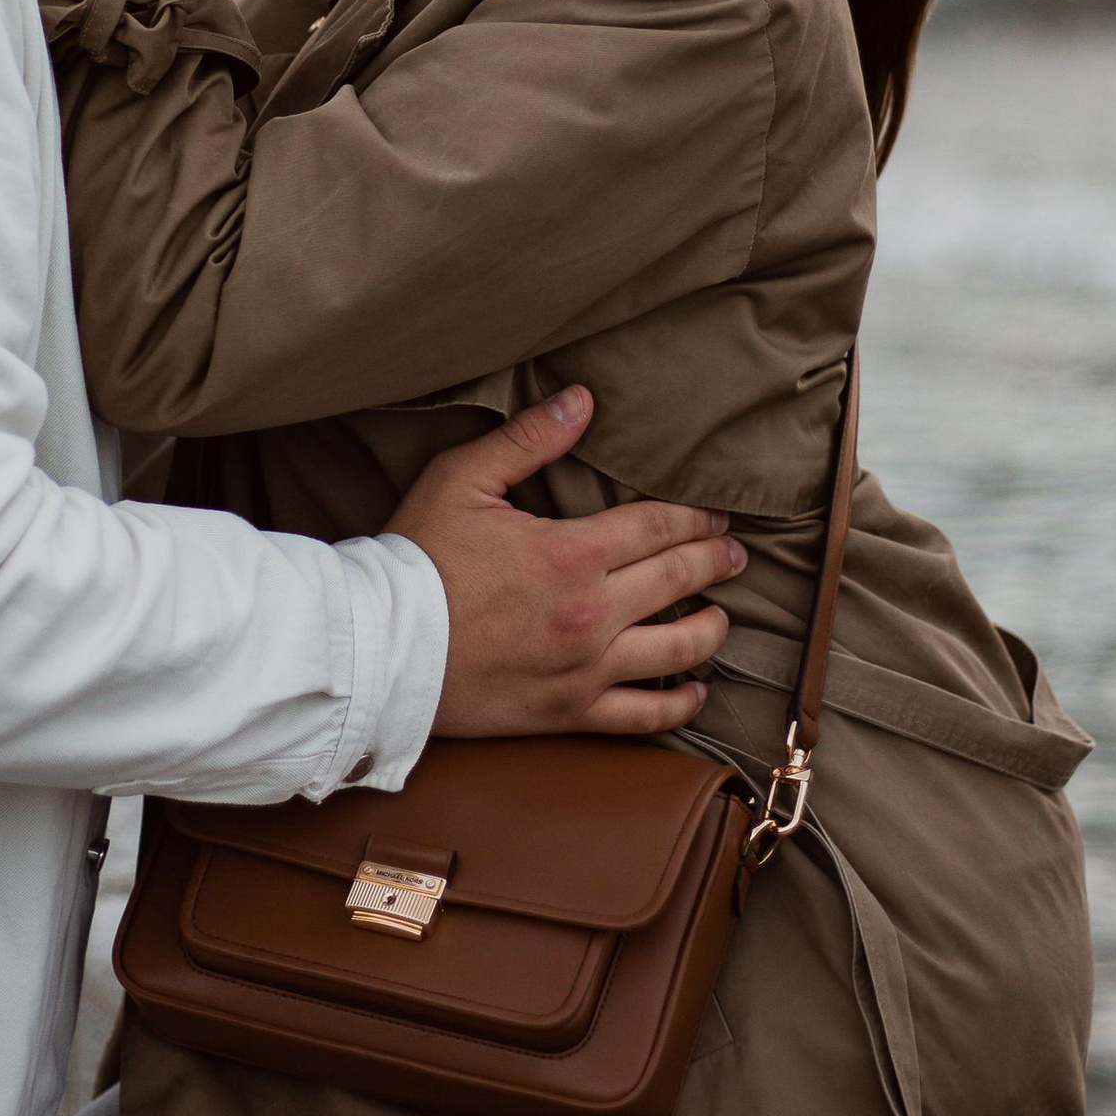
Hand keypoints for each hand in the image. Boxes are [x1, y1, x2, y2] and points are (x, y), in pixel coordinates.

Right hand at [391, 389, 739, 740]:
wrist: (378, 649)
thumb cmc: (416, 560)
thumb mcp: (462, 480)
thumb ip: (528, 439)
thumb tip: (583, 399)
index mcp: (571, 553)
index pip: (657, 528)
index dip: (694, 518)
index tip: (716, 515)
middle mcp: (591, 614)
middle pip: (677, 581)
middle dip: (715, 562)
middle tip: (737, 554)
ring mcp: (584, 669)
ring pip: (675, 651)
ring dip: (710, 630)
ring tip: (723, 617)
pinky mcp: (567, 713)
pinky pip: (640, 716)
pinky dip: (678, 705)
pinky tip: (696, 693)